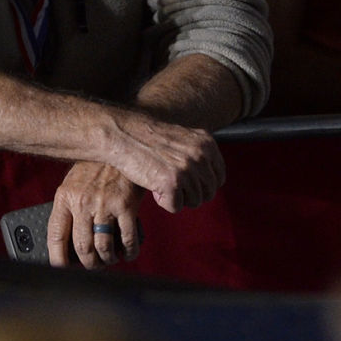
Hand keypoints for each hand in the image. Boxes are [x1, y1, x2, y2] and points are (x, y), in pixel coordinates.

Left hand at [49, 161, 142, 267]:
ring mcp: (104, 205)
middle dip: (89, 264)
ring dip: (108, 259)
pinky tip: (128, 253)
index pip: (56, 235)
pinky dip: (129, 252)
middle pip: (82, 247)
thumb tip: (68, 243)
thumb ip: (70, 209)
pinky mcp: (126, 206)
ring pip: (103, 248)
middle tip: (94, 265)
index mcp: (65, 197)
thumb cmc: (95, 169)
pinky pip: (127, 240)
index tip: (61, 269)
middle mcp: (82, 202)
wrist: (120, 146)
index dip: (57, 258)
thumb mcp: (74, 184)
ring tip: (110, 258)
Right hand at [104, 109, 224, 213]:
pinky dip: (164, 202)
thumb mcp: (182, 138)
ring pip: (193, 202)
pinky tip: (153, 187)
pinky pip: (176, 207)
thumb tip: (212, 181)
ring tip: (160, 181)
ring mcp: (187, 169)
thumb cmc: (146, 137)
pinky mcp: (172, 183)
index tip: (187, 184)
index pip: (219, 177)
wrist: (121, 133)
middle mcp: (201, 155)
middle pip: (208, 192)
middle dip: (190, 194)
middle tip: (171, 185)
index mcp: (206, 143)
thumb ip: (199, 155)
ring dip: (176, 197)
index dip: (202, 185)